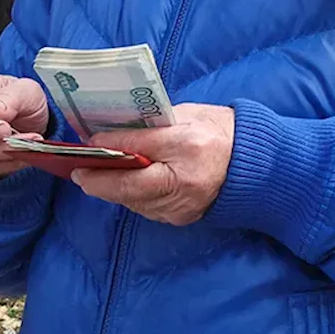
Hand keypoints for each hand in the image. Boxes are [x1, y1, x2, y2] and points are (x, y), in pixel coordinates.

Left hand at [72, 104, 234, 225]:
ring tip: (93, 178)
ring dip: (113, 190)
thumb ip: (154, 124)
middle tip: (78, 172)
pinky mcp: (181, 218)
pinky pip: (148, 208)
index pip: (141, 146)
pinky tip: (121, 186)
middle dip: (100, 180)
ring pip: (135, 201)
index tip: (88, 143)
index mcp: (189, 145)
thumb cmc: (221, 131)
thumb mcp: (189, 115)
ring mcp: (183, 205)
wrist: (256, 164)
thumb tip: (117, 131)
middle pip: (131, 185)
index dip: (112, 145)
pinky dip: (132, 197)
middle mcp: (185, 181)